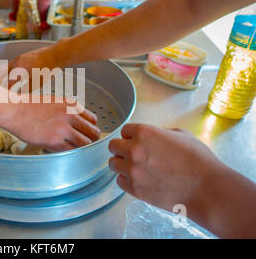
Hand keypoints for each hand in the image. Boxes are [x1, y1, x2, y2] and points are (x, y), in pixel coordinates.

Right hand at [3, 96, 100, 151]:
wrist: (14, 110)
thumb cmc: (31, 107)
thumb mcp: (55, 102)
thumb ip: (69, 112)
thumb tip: (80, 125)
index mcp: (72, 104)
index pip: (93, 120)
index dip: (90, 128)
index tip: (85, 133)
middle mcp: (71, 115)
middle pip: (93, 133)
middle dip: (90, 140)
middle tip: (82, 144)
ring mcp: (63, 129)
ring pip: (85, 144)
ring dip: (80, 148)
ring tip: (71, 148)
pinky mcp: (54, 141)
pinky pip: (70, 151)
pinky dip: (68, 153)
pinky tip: (60, 149)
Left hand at [108, 124, 224, 211]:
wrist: (206, 188)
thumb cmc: (199, 161)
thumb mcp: (181, 135)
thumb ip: (160, 132)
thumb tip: (153, 135)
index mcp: (145, 133)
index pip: (124, 130)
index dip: (131, 136)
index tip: (136, 141)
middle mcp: (134, 150)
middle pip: (113, 146)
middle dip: (121, 149)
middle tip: (132, 155)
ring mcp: (133, 170)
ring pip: (113, 164)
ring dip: (122, 165)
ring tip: (135, 168)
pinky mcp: (135, 189)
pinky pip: (120, 181)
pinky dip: (127, 180)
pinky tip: (139, 180)